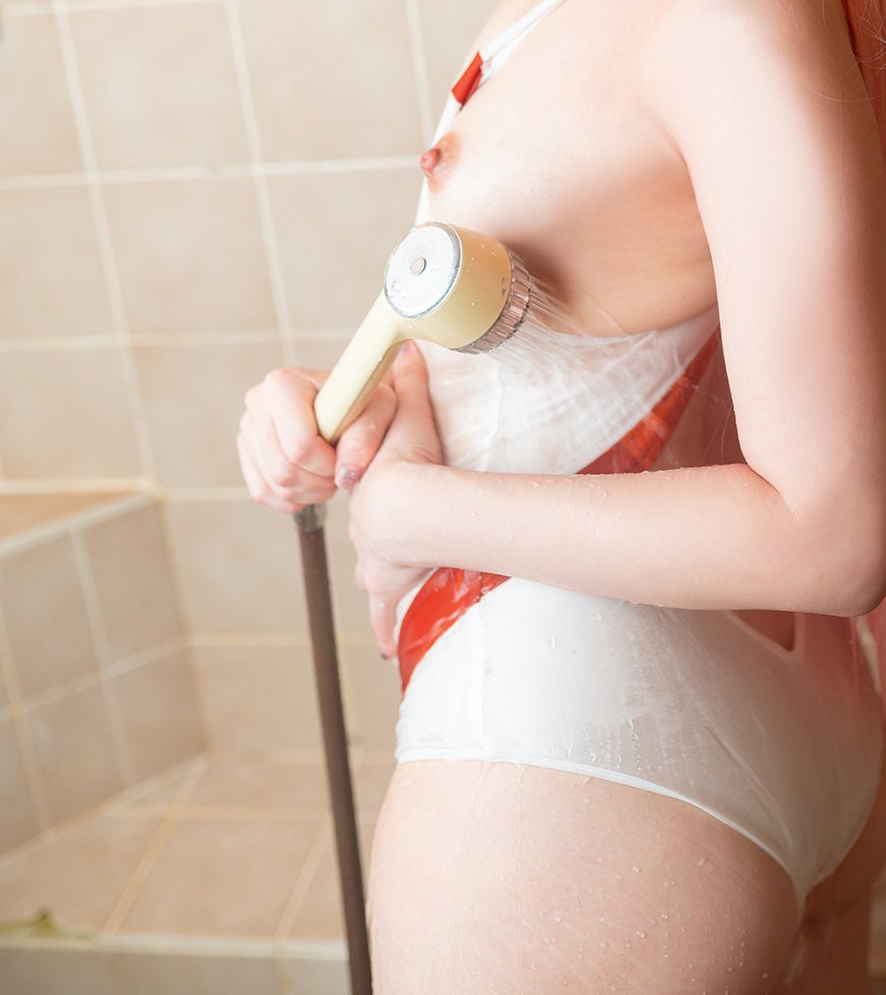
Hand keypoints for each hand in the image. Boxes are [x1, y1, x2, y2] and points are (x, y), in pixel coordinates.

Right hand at [237, 365, 397, 514]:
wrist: (346, 399)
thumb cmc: (361, 399)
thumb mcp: (378, 406)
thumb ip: (365, 436)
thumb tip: (344, 474)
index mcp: (284, 384)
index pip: (299, 446)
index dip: (326, 465)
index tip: (343, 458)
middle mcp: (258, 402)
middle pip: (284, 470)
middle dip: (319, 482)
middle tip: (339, 472)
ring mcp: (248, 427)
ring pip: (275, 484)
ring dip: (309, 492)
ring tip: (329, 475)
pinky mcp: (246, 449)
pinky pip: (263, 491)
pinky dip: (291, 497)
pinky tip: (311, 483)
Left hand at [345, 340, 447, 656]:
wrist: (408, 505)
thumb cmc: (411, 465)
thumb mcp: (411, 418)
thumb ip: (411, 387)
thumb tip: (411, 347)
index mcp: (373, 497)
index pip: (365, 504)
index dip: (369, 512)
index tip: (370, 513)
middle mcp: (370, 536)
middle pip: (371, 552)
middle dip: (378, 562)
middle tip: (380, 572)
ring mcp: (379, 565)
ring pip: (378, 586)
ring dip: (385, 601)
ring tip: (388, 623)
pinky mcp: (389, 585)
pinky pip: (390, 615)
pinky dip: (390, 630)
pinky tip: (390, 648)